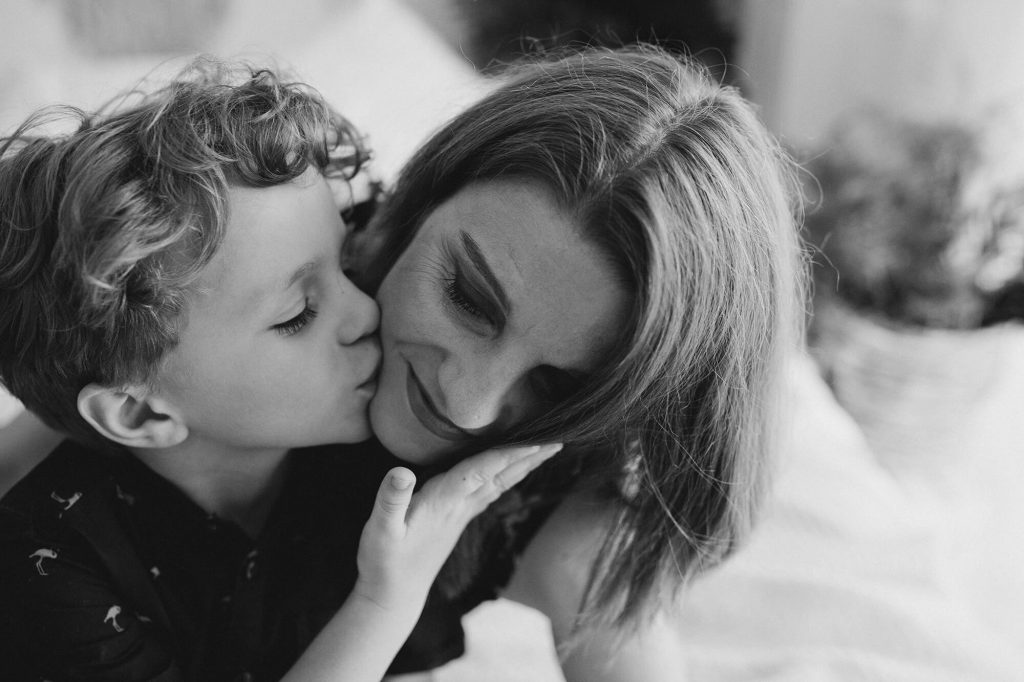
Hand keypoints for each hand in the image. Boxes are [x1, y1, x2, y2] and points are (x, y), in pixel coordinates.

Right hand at [354, 443, 561, 612]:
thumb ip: (391, 500)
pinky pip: (490, 491)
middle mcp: (460, 506)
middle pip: (502, 475)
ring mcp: (461, 514)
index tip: (537, 439)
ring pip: (499, 483)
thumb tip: (401, 471)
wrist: (393, 596)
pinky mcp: (457, 519)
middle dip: (529, 457)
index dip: (509, 454)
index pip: (483, 471)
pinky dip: (506, 475)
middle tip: (560, 439)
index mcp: (444, 502)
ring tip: (547, 450)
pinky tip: (512, 471)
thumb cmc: (384, 561)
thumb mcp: (380, 530)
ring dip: (523, 465)